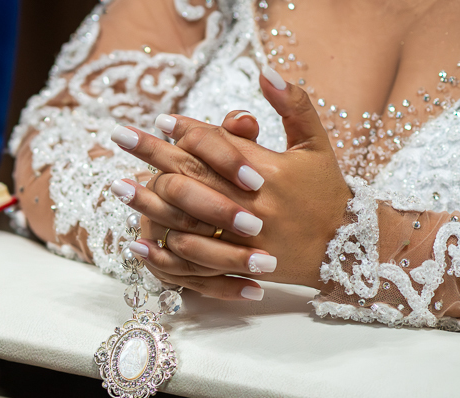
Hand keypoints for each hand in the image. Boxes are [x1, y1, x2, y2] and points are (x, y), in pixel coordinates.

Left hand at [108, 66, 350, 299]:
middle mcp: (250, 203)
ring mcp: (241, 237)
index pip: (216, 143)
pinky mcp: (236, 264)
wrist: (344, 249)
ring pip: (184, 216)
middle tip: (121, 137)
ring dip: (147, 200)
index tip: (161, 119)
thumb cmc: (327, 191)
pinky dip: (164, 249)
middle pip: (191, 174)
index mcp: (268, 170)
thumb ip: (293, 104)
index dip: (186, 130)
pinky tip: (138, 239)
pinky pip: (193, 257)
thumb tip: (265, 70)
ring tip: (115, 186)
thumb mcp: (315, 143)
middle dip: (152, 154)